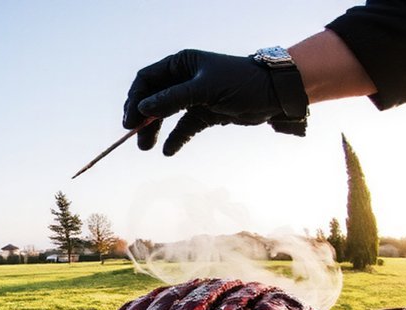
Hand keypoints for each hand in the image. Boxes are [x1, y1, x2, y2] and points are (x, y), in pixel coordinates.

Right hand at [123, 49, 307, 155]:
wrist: (274, 95)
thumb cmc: (241, 82)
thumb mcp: (204, 89)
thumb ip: (172, 99)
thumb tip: (142, 108)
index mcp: (181, 64)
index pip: (146, 79)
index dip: (134, 99)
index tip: (130, 121)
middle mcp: (184, 79)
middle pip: (152, 99)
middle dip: (142, 118)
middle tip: (135, 137)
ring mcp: (194, 97)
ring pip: (165, 115)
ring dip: (154, 130)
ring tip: (148, 147)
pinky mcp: (204, 114)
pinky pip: (183, 128)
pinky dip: (175, 139)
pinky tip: (168, 150)